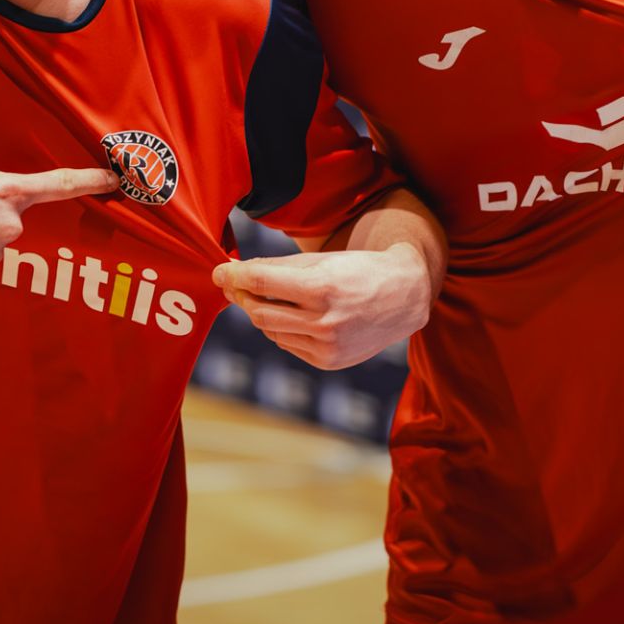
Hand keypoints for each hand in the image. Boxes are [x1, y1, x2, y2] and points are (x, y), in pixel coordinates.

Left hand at [212, 244, 432, 369]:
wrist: (404, 297)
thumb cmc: (358, 270)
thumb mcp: (321, 261)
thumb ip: (277, 268)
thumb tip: (234, 273)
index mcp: (322, 288)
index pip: (262, 284)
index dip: (234, 277)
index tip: (218, 272)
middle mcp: (325, 321)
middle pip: (260, 313)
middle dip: (243, 298)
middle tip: (236, 285)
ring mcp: (327, 346)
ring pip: (270, 332)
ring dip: (262, 314)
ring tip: (272, 299)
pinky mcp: (329, 362)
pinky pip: (288, 345)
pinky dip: (282, 330)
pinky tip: (296, 318)